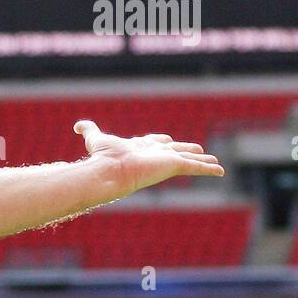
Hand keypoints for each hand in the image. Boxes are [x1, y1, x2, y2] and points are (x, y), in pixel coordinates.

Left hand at [74, 119, 224, 196]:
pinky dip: (209, 169)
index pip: (155, 143)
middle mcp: (156, 154)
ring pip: (189, 159)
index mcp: (142, 148)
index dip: (161, 141)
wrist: (111, 170)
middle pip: (176, 151)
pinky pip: (196, 167)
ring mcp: (166, 161)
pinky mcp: (174, 165)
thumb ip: (88, 130)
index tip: (167, 140)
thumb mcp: (96, 138)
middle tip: (198, 151)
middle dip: (187, 151)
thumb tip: (77, 126)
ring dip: (202, 161)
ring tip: (215, 162)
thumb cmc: (104, 156)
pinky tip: (220, 171)